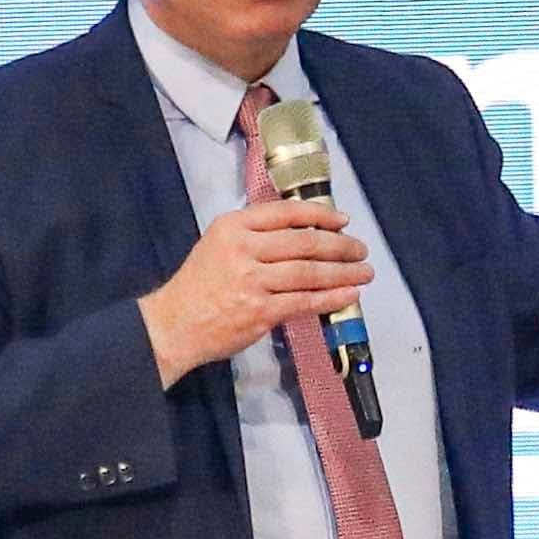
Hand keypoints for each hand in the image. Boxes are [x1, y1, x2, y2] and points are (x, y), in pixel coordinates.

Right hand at [138, 197, 370, 385]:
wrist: (174, 324)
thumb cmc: (198, 286)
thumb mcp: (218, 244)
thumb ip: (254, 235)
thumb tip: (302, 233)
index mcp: (233, 226)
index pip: (286, 213)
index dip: (320, 215)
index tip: (342, 221)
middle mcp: (244, 249)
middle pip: (305, 242)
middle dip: (340, 245)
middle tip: (360, 250)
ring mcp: (253, 281)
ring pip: (310, 272)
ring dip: (344, 272)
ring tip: (364, 272)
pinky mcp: (261, 311)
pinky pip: (305, 301)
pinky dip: (332, 297)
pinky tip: (349, 294)